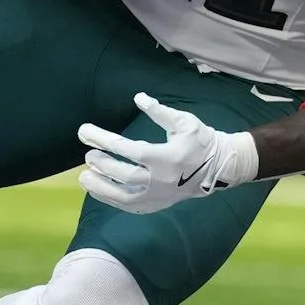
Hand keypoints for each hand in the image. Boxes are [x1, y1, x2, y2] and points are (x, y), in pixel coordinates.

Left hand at [79, 94, 258, 214]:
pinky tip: (97, 190)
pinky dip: (111, 199)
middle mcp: (162, 180)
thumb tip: (139, 98)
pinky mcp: (158, 204)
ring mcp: (160, 196)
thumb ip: (160, 111)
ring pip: (125, 197)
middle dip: (103, 165)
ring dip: (101, 187)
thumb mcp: (184, 122)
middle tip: (88, 156)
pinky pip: (130, 206)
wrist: (220, 167)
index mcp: (168, 157)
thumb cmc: (201, 141)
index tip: (86, 132)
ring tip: (84, 177)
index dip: (105, 141)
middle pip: (125, 175)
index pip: (130, 150)